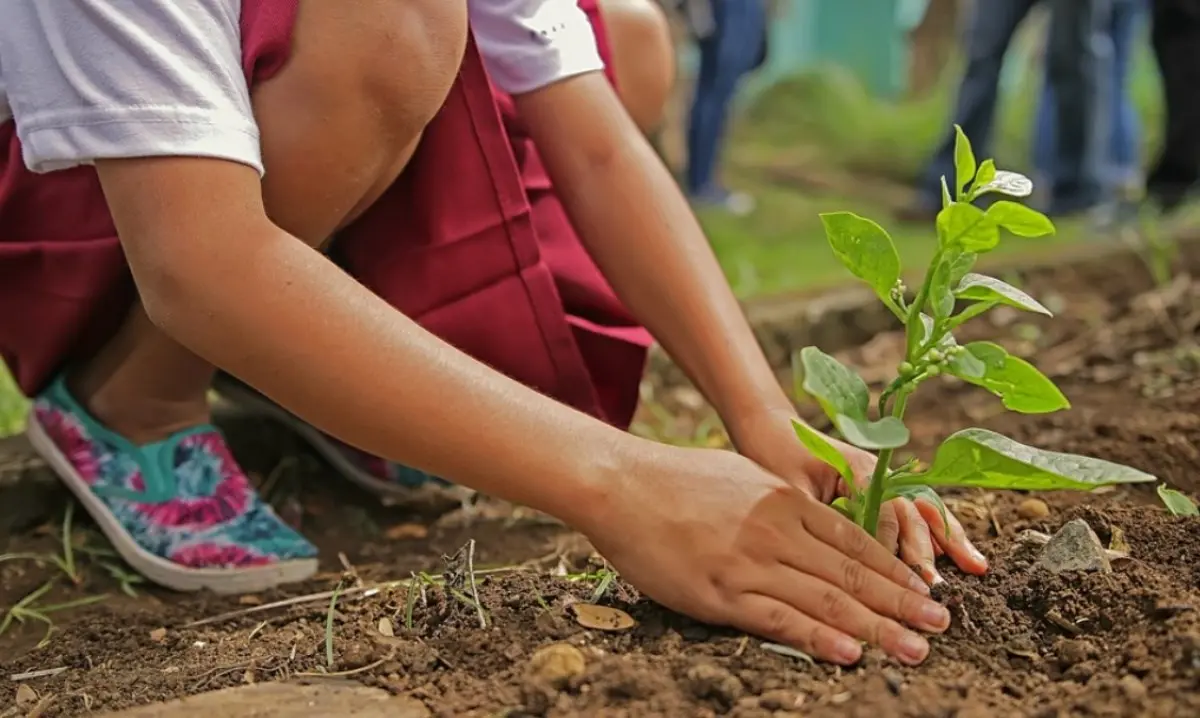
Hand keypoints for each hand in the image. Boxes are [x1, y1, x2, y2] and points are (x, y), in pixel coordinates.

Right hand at [580, 442, 951, 665]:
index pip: (855, 542)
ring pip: (827, 600)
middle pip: (853, 574)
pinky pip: (779, 619)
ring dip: (878, 627)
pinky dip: (819, 638)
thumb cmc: (677, 479)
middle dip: (902, 602)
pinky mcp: (720, 592)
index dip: (895, 570)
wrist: (621, 484)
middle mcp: (778, 531)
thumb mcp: (743, 477)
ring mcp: (750, 562)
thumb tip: (813, 523)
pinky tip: (851, 653)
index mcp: (785, 501)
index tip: (925, 591)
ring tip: (915, 648)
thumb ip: (782, 503)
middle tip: (940, 625)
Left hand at [729, 408, 987, 584]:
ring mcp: (884, 479)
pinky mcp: (882, 489)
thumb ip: (817, 517)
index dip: (889, 548)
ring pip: (923, 511)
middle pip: (910, 512)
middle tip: (935, 586)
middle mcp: (878, 473)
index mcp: (857, 469)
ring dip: (948, 539)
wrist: (771, 427)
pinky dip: (940, 532)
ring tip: (976, 567)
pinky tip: (963, 555)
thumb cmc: (774, 456)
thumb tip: (837, 559)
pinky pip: (917, 511)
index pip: (883, 513)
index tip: (894, 580)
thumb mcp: (789, 489)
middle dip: (925, 550)